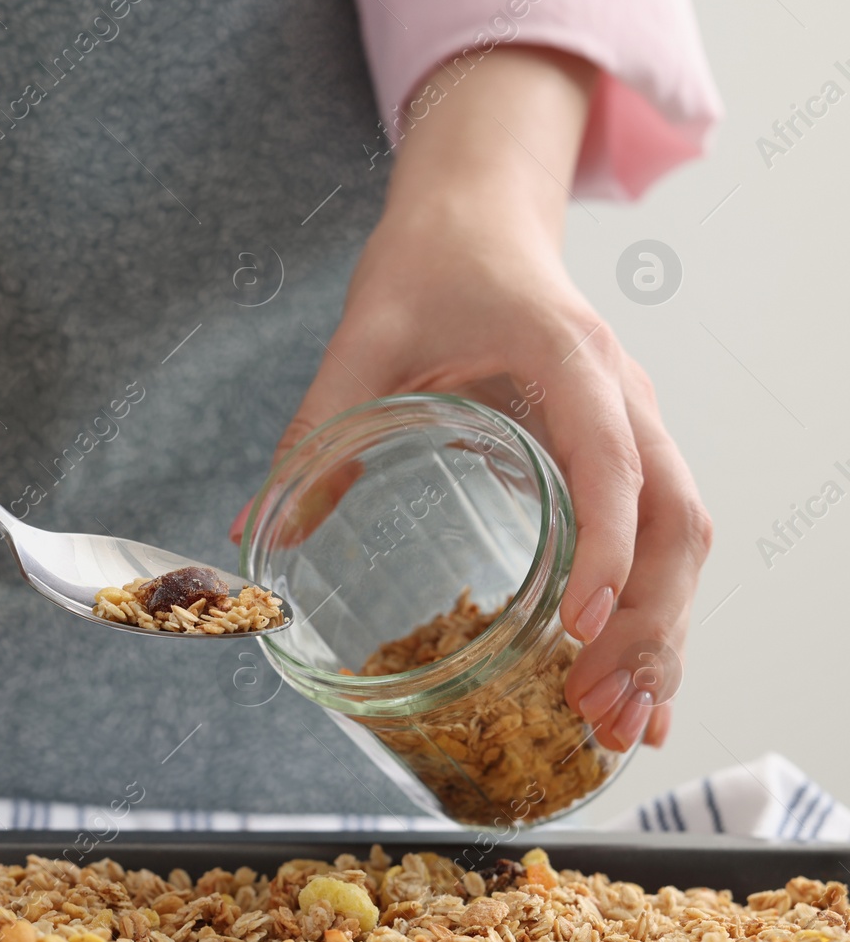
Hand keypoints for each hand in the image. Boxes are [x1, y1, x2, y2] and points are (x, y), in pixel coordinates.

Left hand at [231, 48, 712, 750]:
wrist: (476, 217)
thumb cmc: (428, 265)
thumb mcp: (361, 339)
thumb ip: (316, 432)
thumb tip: (257, 532)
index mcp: (568, 359)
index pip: (612, 458)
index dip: (608, 544)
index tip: (579, 622)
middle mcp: (621, 395)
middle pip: (678, 520)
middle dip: (652, 624)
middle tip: (604, 711)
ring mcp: (633, 423)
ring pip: (684, 536)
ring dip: (663, 632)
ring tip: (624, 724)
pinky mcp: (620, 449)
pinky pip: (662, 533)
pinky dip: (654, 608)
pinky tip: (623, 674)